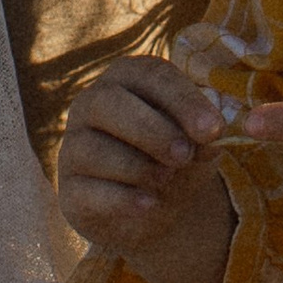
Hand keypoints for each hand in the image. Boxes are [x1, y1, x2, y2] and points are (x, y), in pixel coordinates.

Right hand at [56, 56, 238, 282]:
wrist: (154, 206)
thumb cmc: (175, 157)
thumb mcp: (196, 142)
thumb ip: (204, 135)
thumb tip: (213, 136)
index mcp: (127, 77)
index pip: (150, 75)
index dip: (182, 100)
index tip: (213, 128)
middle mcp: (92, 104)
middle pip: (110, 103)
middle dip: (152, 129)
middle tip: (185, 154)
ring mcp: (74, 146)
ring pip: (95, 148)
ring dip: (138, 166)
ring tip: (166, 179)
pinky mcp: (69, 190)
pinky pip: (88, 191)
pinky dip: (122, 199)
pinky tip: (149, 204)